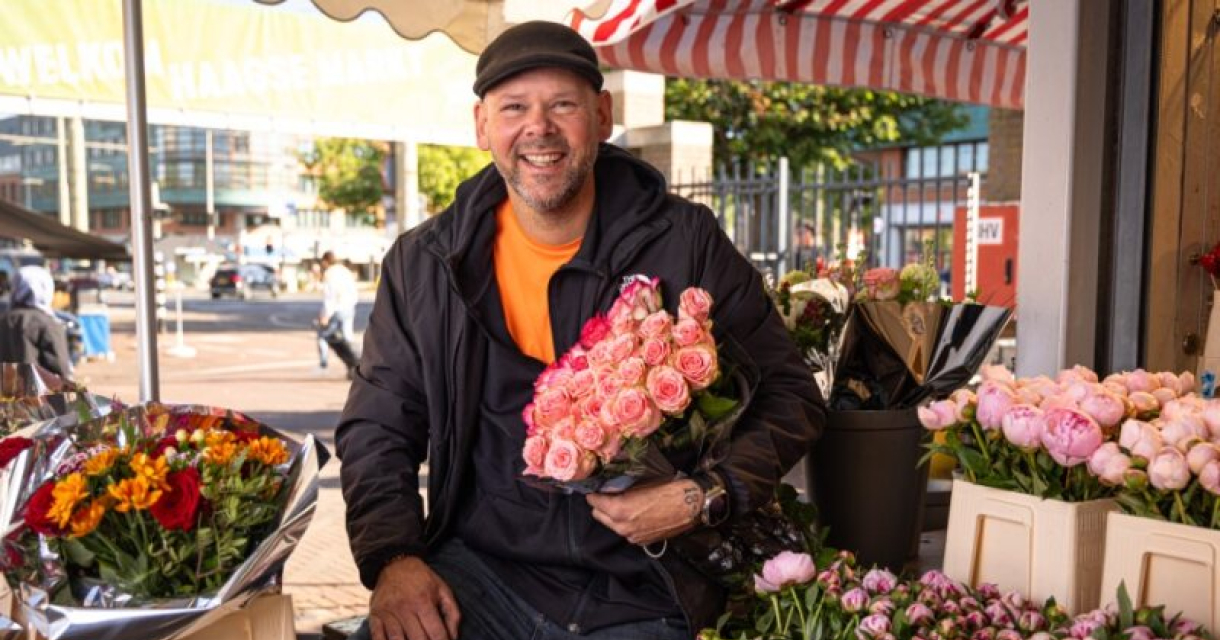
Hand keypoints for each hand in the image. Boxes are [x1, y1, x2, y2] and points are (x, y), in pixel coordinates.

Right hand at [368, 556, 460, 639]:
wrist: (394, 564)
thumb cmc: (422, 580)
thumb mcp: (442, 590)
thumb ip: (452, 614)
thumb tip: (454, 638)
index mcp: (423, 601)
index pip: (436, 633)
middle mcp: (404, 608)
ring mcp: (387, 612)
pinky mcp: (375, 615)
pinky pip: (377, 637)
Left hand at [586, 479, 701, 544]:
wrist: (692, 505)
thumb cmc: (669, 489)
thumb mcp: (641, 483)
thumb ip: (620, 488)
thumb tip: (607, 486)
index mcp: (620, 510)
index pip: (594, 502)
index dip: (594, 493)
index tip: (596, 487)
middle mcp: (623, 527)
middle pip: (598, 515)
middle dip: (601, 505)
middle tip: (608, 494)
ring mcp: (632, 536)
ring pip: (611, 525)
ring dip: (612, 515)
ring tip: (623, 502)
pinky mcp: (642, 541)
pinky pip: (625, 531)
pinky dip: (625, 523)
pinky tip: (635, 513)